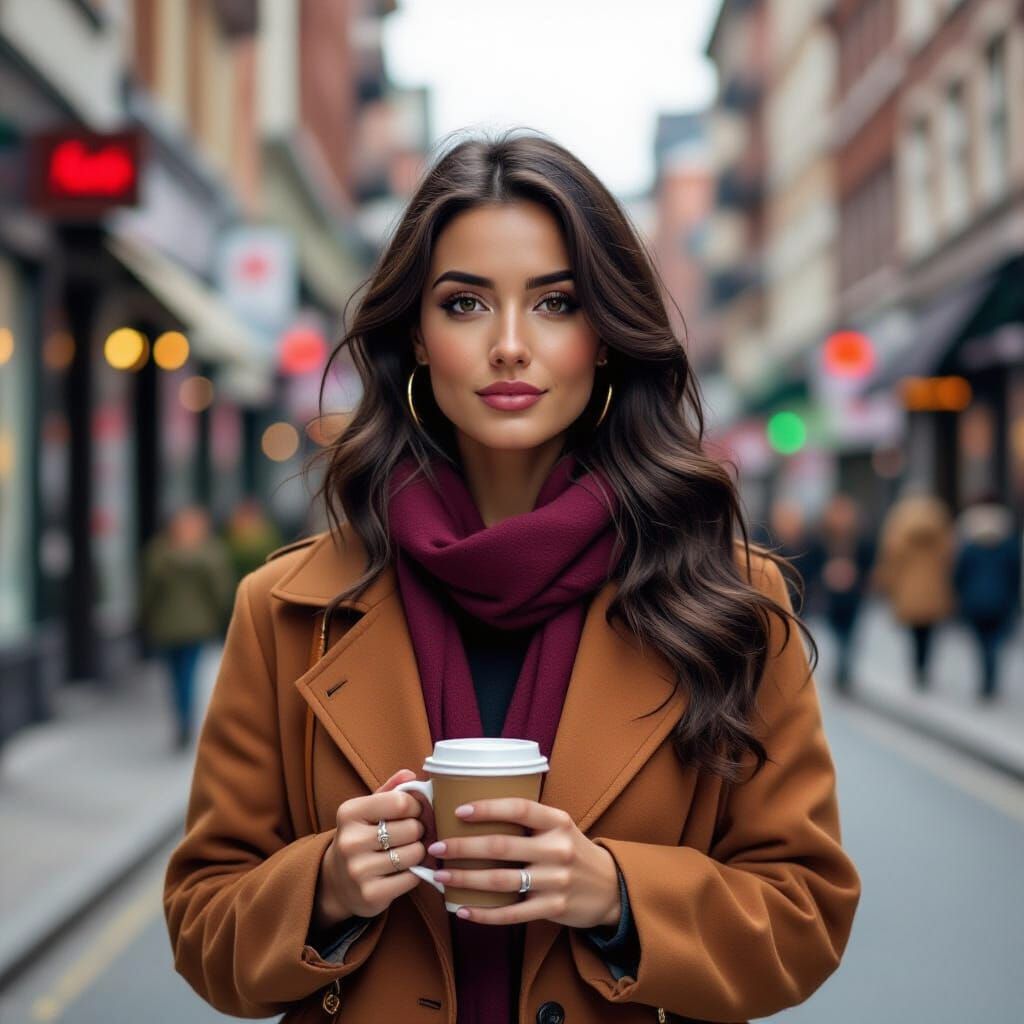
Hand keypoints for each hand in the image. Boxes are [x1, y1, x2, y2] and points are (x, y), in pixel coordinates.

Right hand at [313, 769, 426, 927]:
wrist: (336, 881)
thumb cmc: (361, 836)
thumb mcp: (369, 809)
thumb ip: (391, 790)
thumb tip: (411, 773)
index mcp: (350, 812)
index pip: (401, 802)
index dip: (416, 806)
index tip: (414, 811)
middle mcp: (350, 841)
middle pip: (411, 828)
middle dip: (419, 830)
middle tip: (412, 834)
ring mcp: (358, 870)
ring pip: (414, 853)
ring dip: (419, 852)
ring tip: (408, 850)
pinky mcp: (370, 894)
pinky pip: (412, 878)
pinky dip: (415, 872)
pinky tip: (403, 870)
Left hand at [425, 798, 620, 928]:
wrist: (611, 888)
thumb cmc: (573, 851)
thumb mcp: (560, 827)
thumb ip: (529, 821)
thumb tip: (476, 811)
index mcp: (557, 821)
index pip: (519, 808)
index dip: (487, 808)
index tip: (458, 811)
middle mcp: (557, 848)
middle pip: (501, 846)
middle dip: (463, 847)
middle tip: (436, 847)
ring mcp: (556, 880)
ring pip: (501, 881)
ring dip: (465, 880)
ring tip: (440, 877)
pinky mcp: (553, 908)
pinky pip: (511, 913)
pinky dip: (484, 913)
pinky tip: (463, 910)